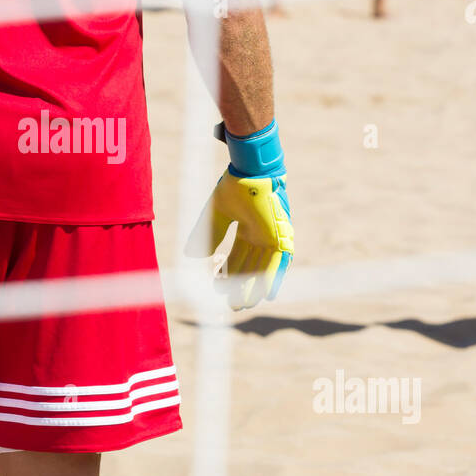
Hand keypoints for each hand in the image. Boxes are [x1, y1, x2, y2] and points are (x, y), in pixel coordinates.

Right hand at [186, 169, 293, 309]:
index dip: (228, 274)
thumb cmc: (234, 187)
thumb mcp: (215, 215)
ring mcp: (271, 236)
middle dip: (241, 286)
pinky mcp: (281, 235)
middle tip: (232, 304)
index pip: (238, 258)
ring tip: (244, 304)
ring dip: (255, 287)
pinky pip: (280, 261)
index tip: (217, 288)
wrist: (249, 171)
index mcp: (247, 229)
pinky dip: (275, 277)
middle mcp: (260, 236)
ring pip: (264, 268)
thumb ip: (206, 235)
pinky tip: (268, 294)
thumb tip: (194, 258)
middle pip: (251, 267)